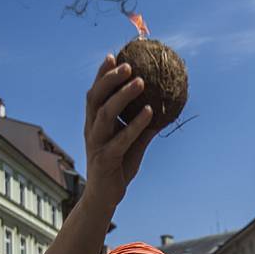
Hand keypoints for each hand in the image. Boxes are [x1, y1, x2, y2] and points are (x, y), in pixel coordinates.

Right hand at [84, 55, 157, 206]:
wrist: (104, 198)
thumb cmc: (117, 169)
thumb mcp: (132, 145)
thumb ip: (143, 128)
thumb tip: (163, 110)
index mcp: (94, 124)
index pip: (95, 94)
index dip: (102, 75)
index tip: (113, 55)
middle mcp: (91, 131)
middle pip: (95, 98)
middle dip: (109, 79)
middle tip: (128, 64)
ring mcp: (96, 145)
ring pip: (105, 114)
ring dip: (122, 96)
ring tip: (140, 81)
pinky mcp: (105, 160)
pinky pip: (121, 139)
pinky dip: (135, 124)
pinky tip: (151, 112)